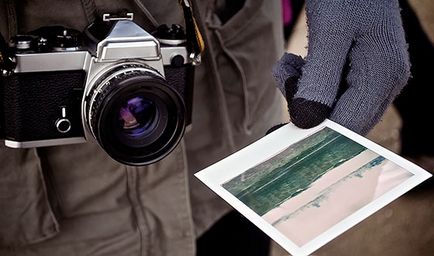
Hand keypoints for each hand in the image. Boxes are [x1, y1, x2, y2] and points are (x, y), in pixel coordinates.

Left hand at [273, 0, 409, 134]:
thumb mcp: (329, 33)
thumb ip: (320, 79)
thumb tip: (306, 121)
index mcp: (382, 76)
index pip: (348, 126)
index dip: (314, 135)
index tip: (280, 132)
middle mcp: (384, 83)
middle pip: (341, 121)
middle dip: (306, 108)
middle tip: (285, 80)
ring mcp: (375, 79)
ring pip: (334, 108)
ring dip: (304, 92)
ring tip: (289, 66)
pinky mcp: (361, 73)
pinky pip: (333, 93)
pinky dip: (310, 83)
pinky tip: (299, 64)